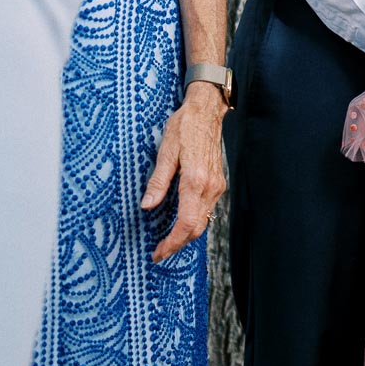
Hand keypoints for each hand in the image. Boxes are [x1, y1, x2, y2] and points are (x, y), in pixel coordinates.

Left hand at [141, 84, 226, 262]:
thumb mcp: (165, 152)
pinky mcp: (217, 183)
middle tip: (159, 252)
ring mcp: (217, 186)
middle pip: (197, 228)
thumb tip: (147, 206)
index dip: (172, 242)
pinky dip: (194, 221)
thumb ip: (158, 182)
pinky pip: (207, 210)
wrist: (207, 112)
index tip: (158, 253)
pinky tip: (181, 222)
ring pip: (204, 220)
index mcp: (196, 181)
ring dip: (186, 234)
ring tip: (167, 241)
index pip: (187, 223)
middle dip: (178, 244)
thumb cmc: (184, 128)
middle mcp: (210, 187)